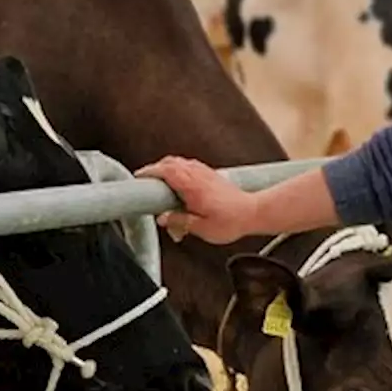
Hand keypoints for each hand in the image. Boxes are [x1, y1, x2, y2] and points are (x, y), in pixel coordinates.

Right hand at [135, 155, 256, 245]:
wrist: (253, 212)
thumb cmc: (231, 221)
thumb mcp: (201, 228)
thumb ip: (180, 222)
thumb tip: (163, 218)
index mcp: (192, 186)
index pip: (165, 171)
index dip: (149, 172)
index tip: (138, 178)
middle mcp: (198, 175)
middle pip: (170, 162)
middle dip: (155, 169)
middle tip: (145, 181)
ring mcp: (206, 172)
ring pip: (180, 162)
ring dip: (167, 167)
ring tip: (159, 182)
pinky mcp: (213, 175)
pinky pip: (190, 165)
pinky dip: (179, 169)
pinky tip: (178, 182)